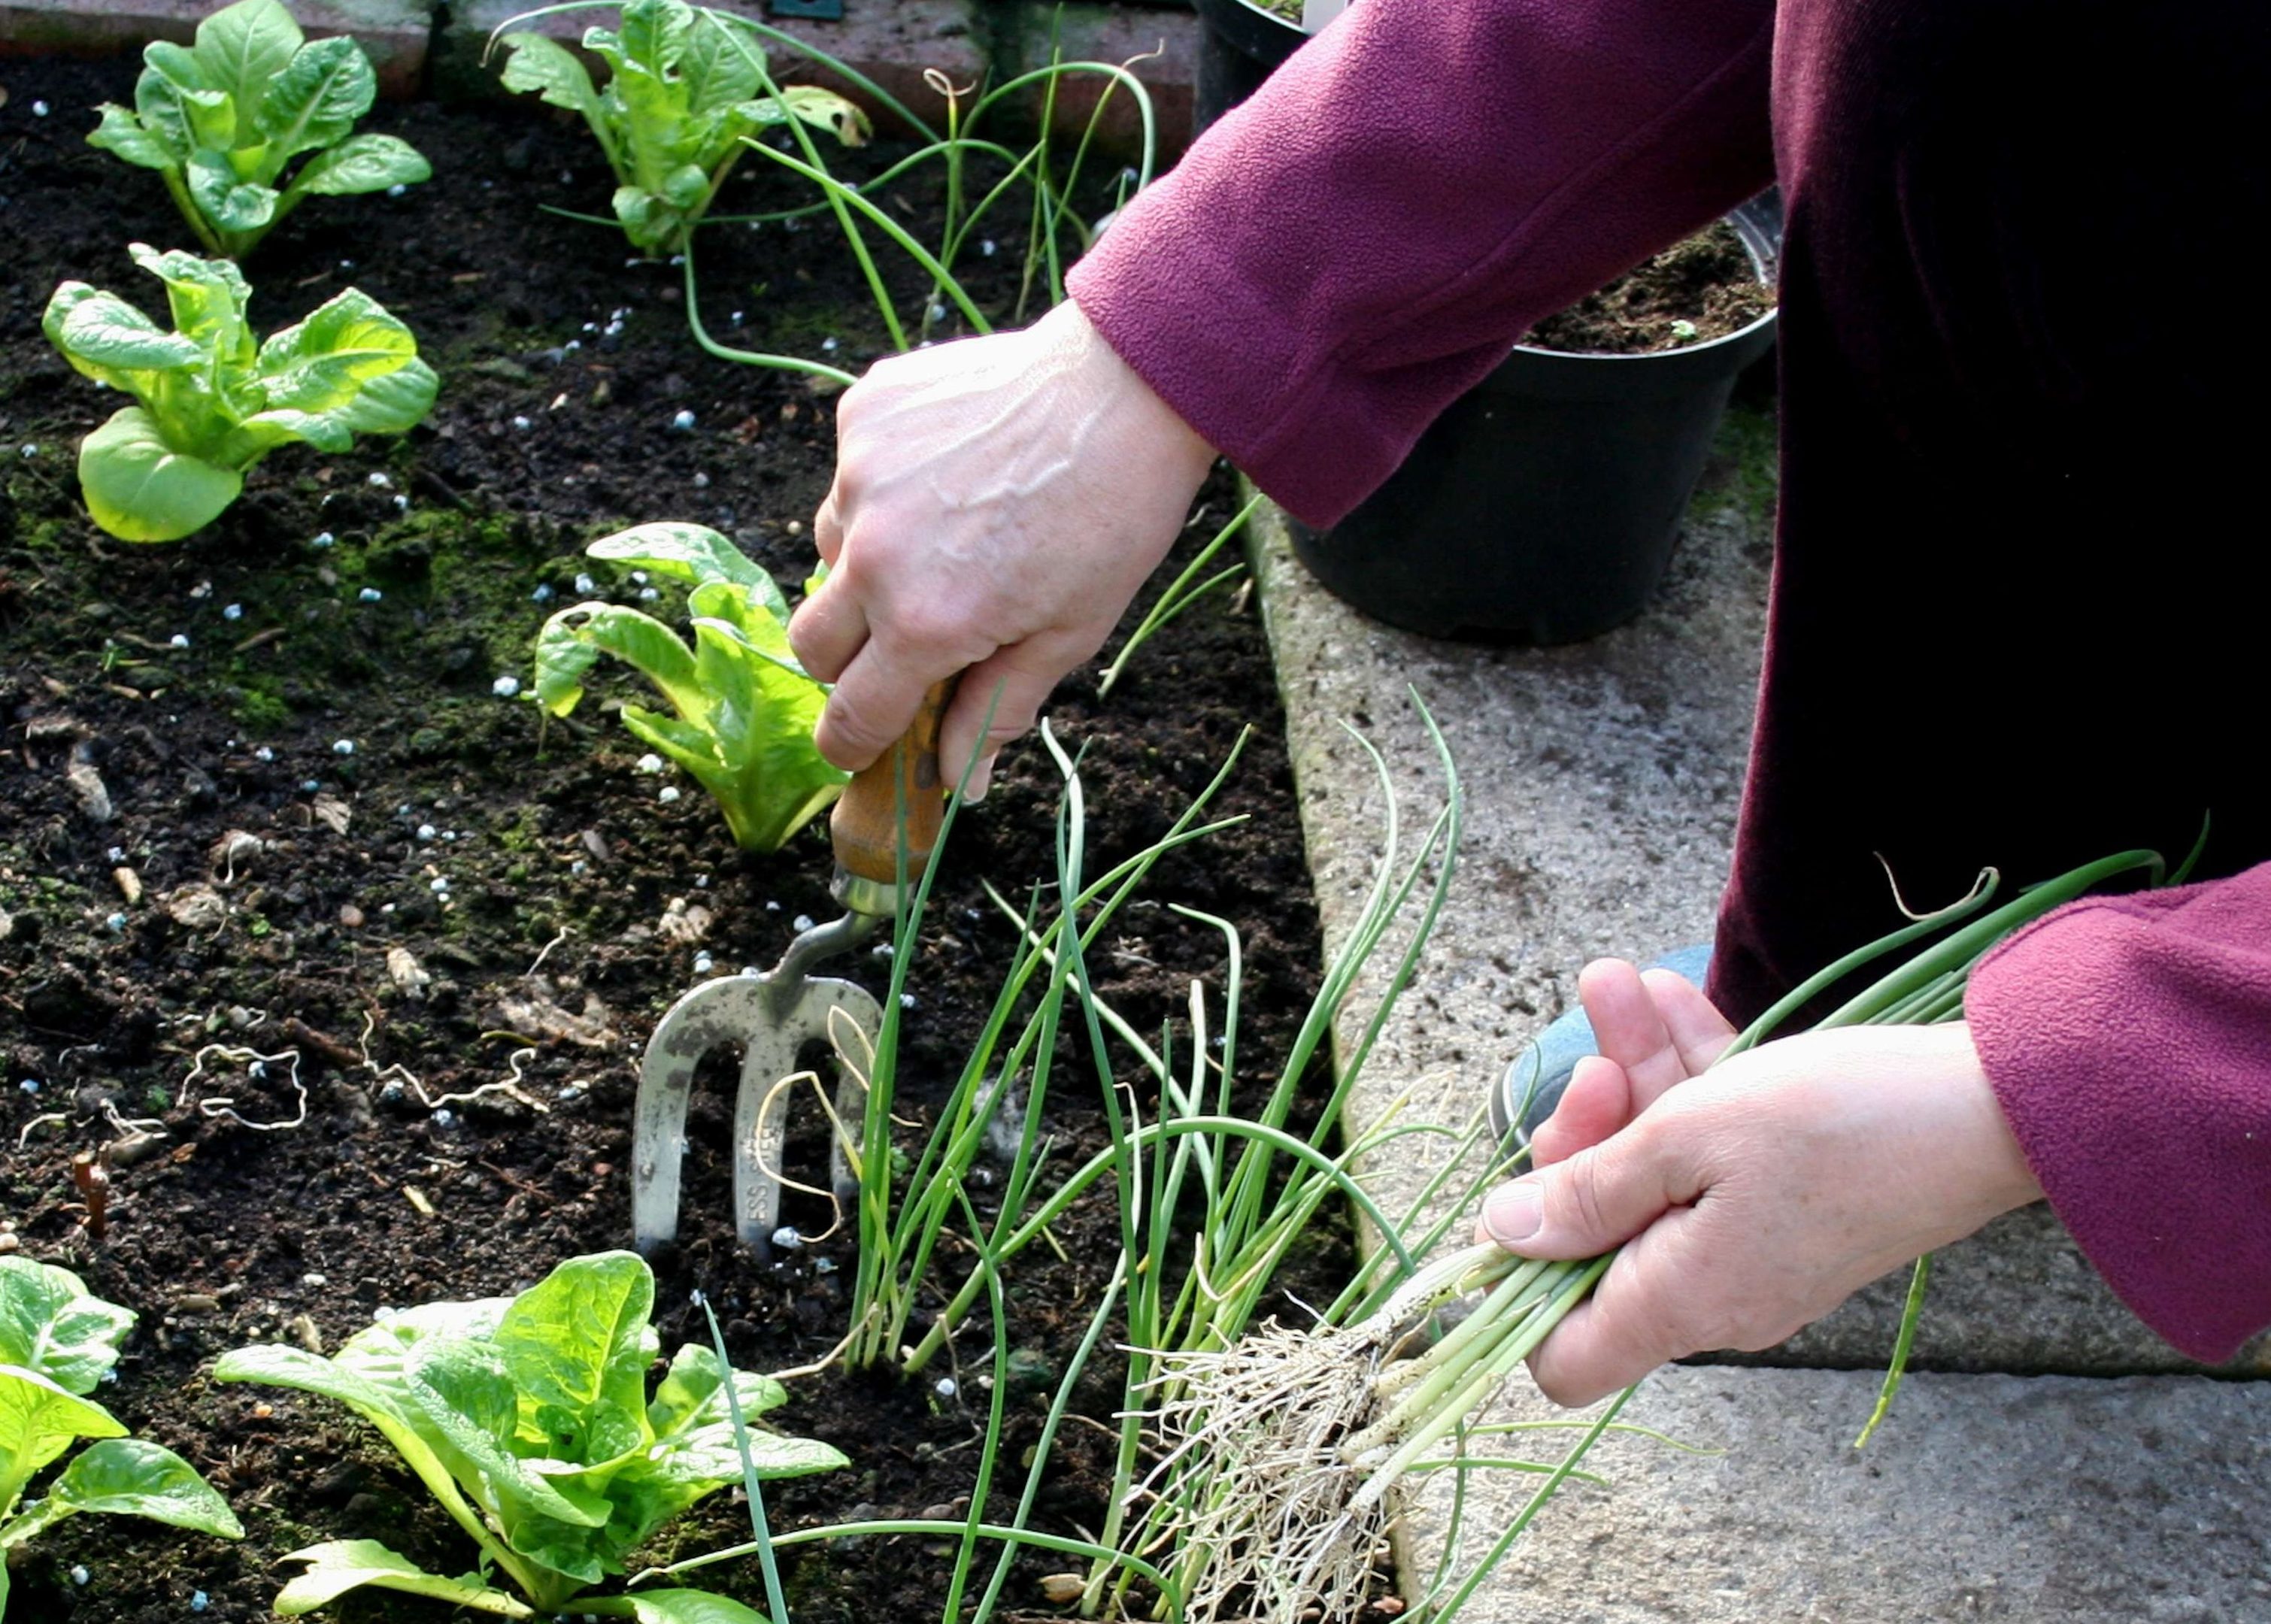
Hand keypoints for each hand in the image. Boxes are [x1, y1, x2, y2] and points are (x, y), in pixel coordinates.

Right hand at [788, 300, 1216, 793]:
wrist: (1126, 388)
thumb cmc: (1112, 518)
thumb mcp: (1067, 633)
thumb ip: (998, 708)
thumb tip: (959, 784)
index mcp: (925, 623)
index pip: (850, 716)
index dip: (851, 743)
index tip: (860, 744)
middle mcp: (875, 554)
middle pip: (812, 644)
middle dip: (849, 660)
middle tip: (909, 639)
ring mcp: (861, 477)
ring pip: (828, 552)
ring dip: (867, 565)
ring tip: (948, 537)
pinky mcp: (864, 413)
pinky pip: (849, 476)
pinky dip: (884, 490)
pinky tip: (950, 473)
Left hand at [1475, 960, 2043, 1405]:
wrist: (1995, 1104)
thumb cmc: (1840, 1121)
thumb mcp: (1691, 1136)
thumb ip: (1590, 1188)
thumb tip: (1502, 1233)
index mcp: (1681, 1302)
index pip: (1563, 1355)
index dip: (1518, 1287)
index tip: (1518, 1194)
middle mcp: (1714, 1291)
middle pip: (1601, 1232)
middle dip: (1584, 1134)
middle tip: (1593, 1058)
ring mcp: (1754, 1245)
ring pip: (1658, 1167)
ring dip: (1631, 1075)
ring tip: (1616, 981)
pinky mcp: (1791, 1200)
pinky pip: (1714, 1149)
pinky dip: (1689, 1079)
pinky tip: (1670, 997)